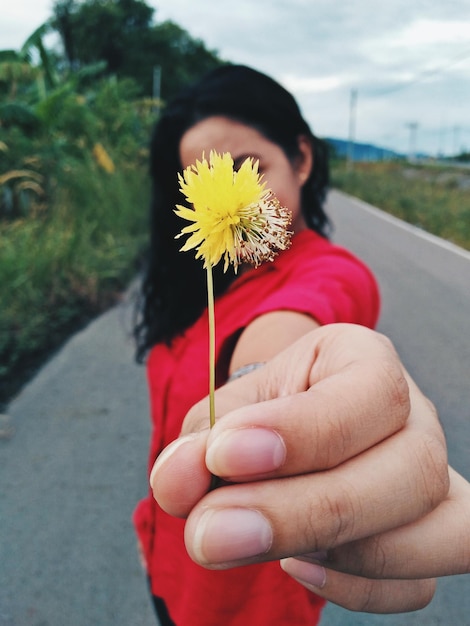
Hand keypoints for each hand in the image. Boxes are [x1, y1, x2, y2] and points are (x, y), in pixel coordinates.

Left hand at [150, 323, 450, 612]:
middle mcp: (416, 419)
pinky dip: (356, 588)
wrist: (281, 427)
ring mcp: (434, 482)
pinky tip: (294, 565)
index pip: (370, 393)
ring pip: (441, 534)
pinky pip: (416, 584)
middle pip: (413, 471)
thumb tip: (177, 482)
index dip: (300, 432)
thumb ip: (196, 447)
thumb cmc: (258, 415)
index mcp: (367, 360)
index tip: (222, 455)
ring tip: (253, 541)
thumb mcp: (222, 416)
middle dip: (306, 511)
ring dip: (339, 554)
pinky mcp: (426, 536)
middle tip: (214, 530)